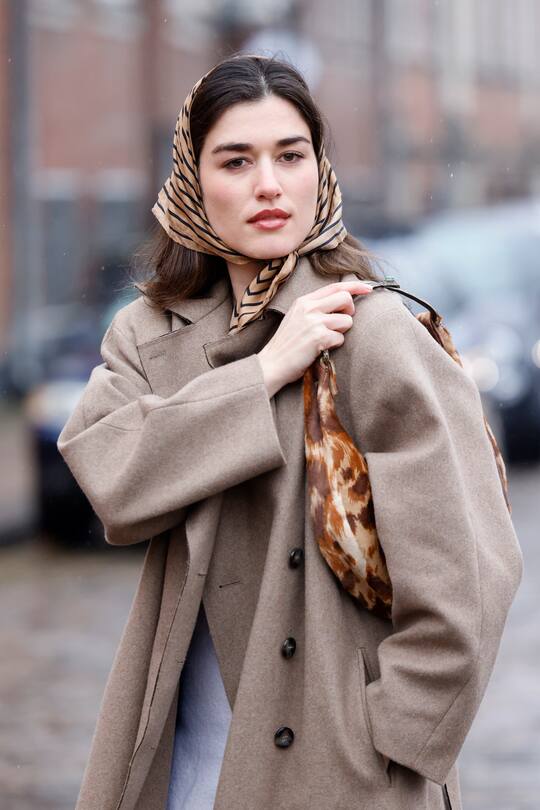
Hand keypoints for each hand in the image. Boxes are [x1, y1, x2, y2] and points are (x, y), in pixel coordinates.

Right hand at [257, 280, 372, 396]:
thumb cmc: (287, 345)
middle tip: (340, 324)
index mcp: (304, 301)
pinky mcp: (319, 337)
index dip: (355, 286)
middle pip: (345, 298)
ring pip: (347, 321)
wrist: (272, 364)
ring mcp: (314, 321)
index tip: (368, 289)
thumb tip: (342, 302)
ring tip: (325, 340)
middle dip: (350, 312)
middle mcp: (309, 307)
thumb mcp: (297, 318)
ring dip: (341, 333)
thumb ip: (315, 308)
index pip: (335, 286)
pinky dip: (334, 346)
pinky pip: (341, 339)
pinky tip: (321, 349)